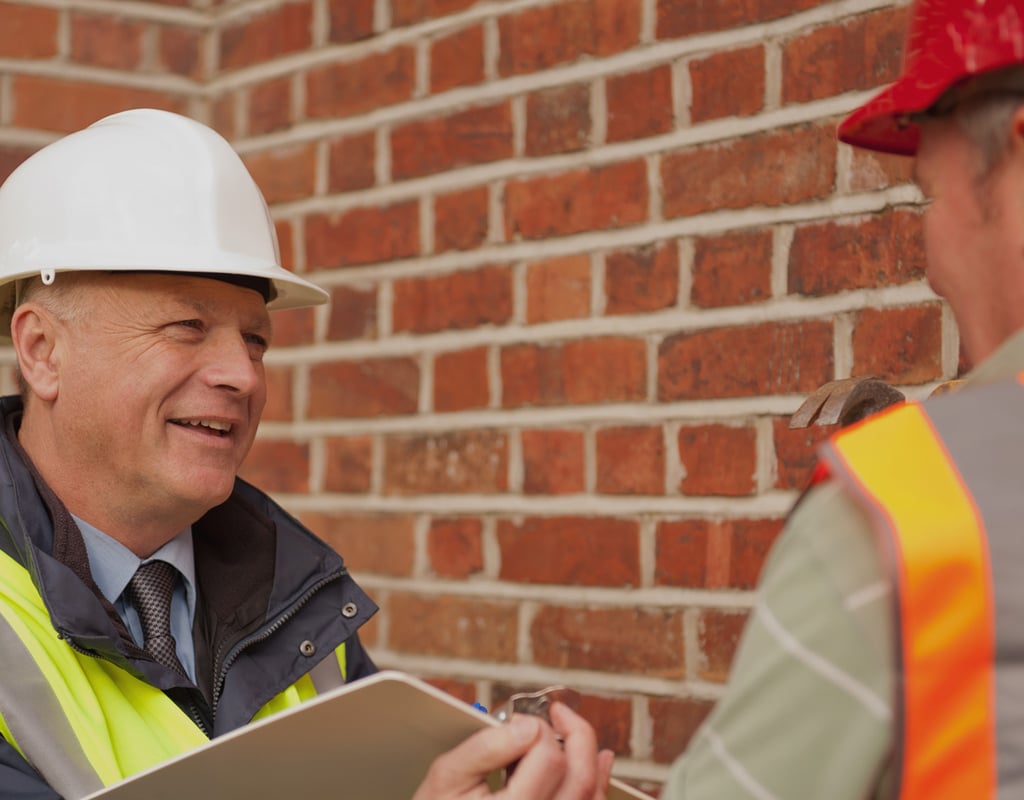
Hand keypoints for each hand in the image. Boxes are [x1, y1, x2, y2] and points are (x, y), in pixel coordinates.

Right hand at [412, 701, 613, 798]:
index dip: (540, 729)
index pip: (548, 760)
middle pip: (580, 779)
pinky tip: (599, 761)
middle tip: (558, 713)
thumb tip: (528, 725)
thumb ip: (486, 747)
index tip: (523, 721)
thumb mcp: (447, 776)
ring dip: (590, 758)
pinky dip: (599, 785)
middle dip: (577, 735)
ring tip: (574, 730)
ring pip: (593, 798)